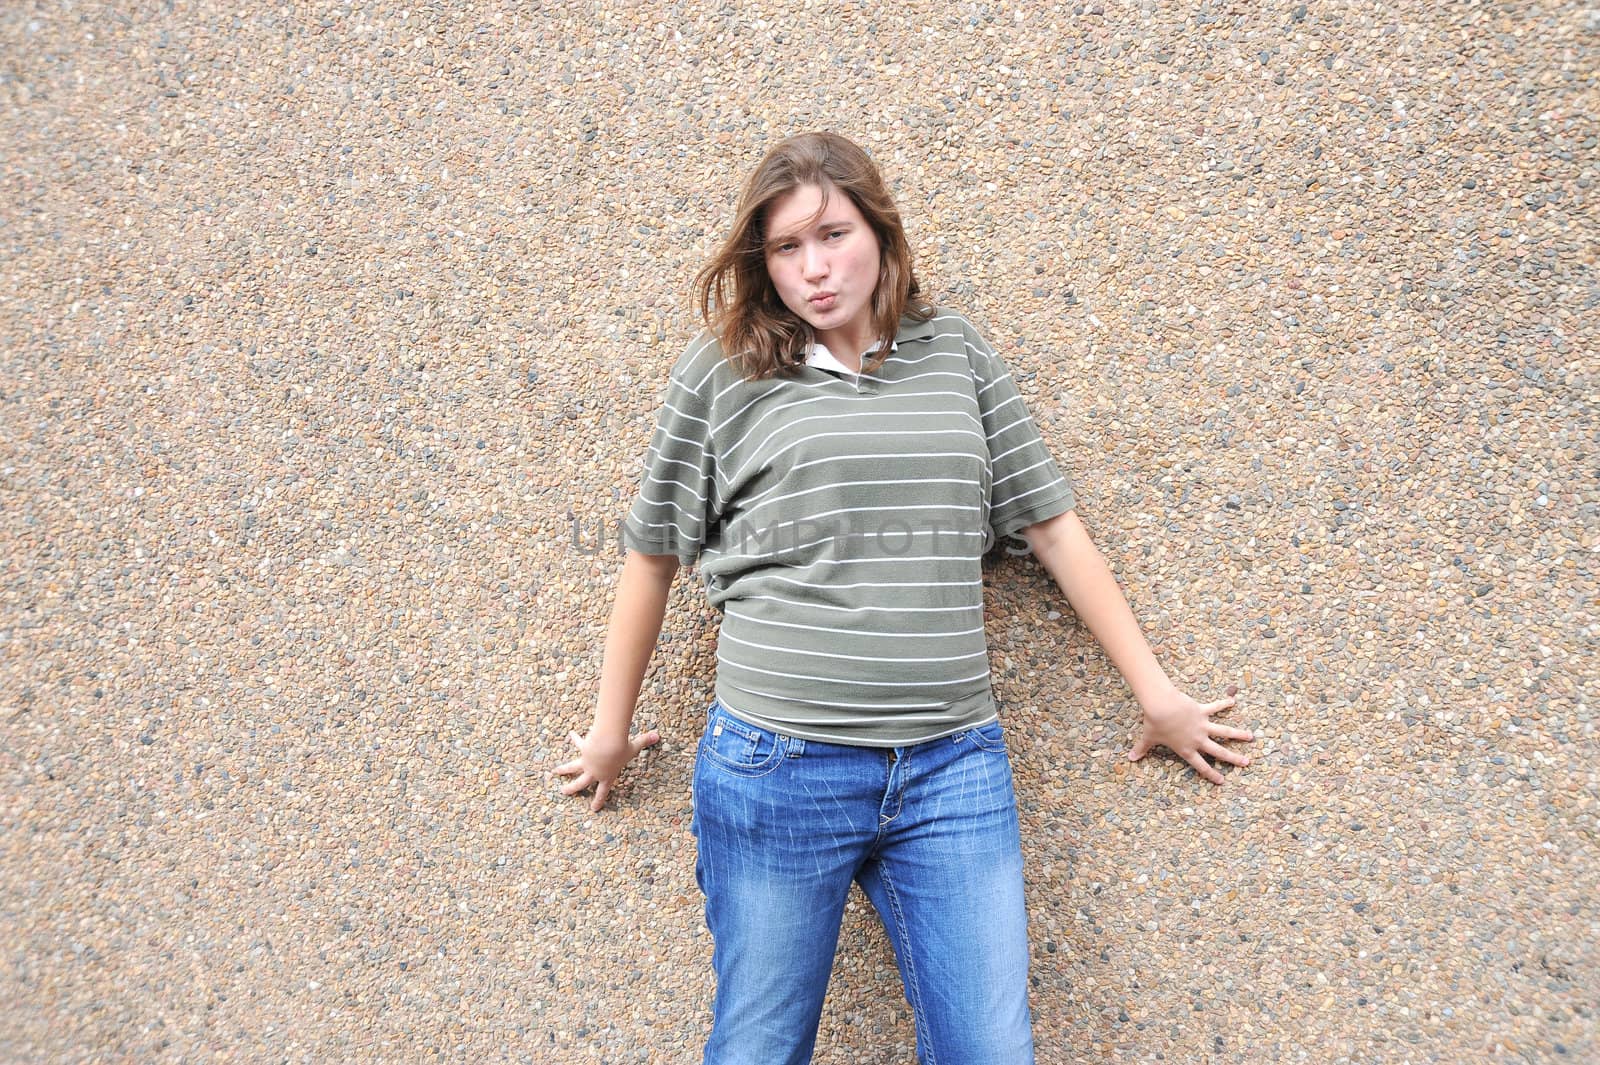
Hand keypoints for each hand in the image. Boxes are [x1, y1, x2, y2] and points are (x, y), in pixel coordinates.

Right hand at [553, 725, 660, 811]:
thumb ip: (645, 742)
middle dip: (572, 788)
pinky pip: (579, 744)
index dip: (599, 801)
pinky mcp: (583, 750)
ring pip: (572, 768)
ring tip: (554, 772)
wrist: (608, 745)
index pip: (603, 792)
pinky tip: (572, 734)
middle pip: (581, 784)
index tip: (593, 809)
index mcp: (607, 776)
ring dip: (563, 770)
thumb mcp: (635, 746)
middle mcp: (595, 772)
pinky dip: (575, 738)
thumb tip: (658, 736)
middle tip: (564, 792)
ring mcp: (587, 763)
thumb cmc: (622, 750)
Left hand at [1127, 683, 1252, 785]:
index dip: (1211, 774)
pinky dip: (1223, 703)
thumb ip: (1142, 749)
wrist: (1162, 707)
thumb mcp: (1148, 738)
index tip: (1222, 781)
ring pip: (1225, 731)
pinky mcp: (1202, 711)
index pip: (1201, 766)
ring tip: (1251, 737)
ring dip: (1238, 734)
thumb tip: (1131, 758)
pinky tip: (1233, 700)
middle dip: (1234, 759)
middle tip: (1246, 763)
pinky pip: (1215, 707)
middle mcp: (1198, 739)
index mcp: (1186, 749)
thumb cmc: (1154, 723)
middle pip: (1219, 752)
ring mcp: (1202, 726)